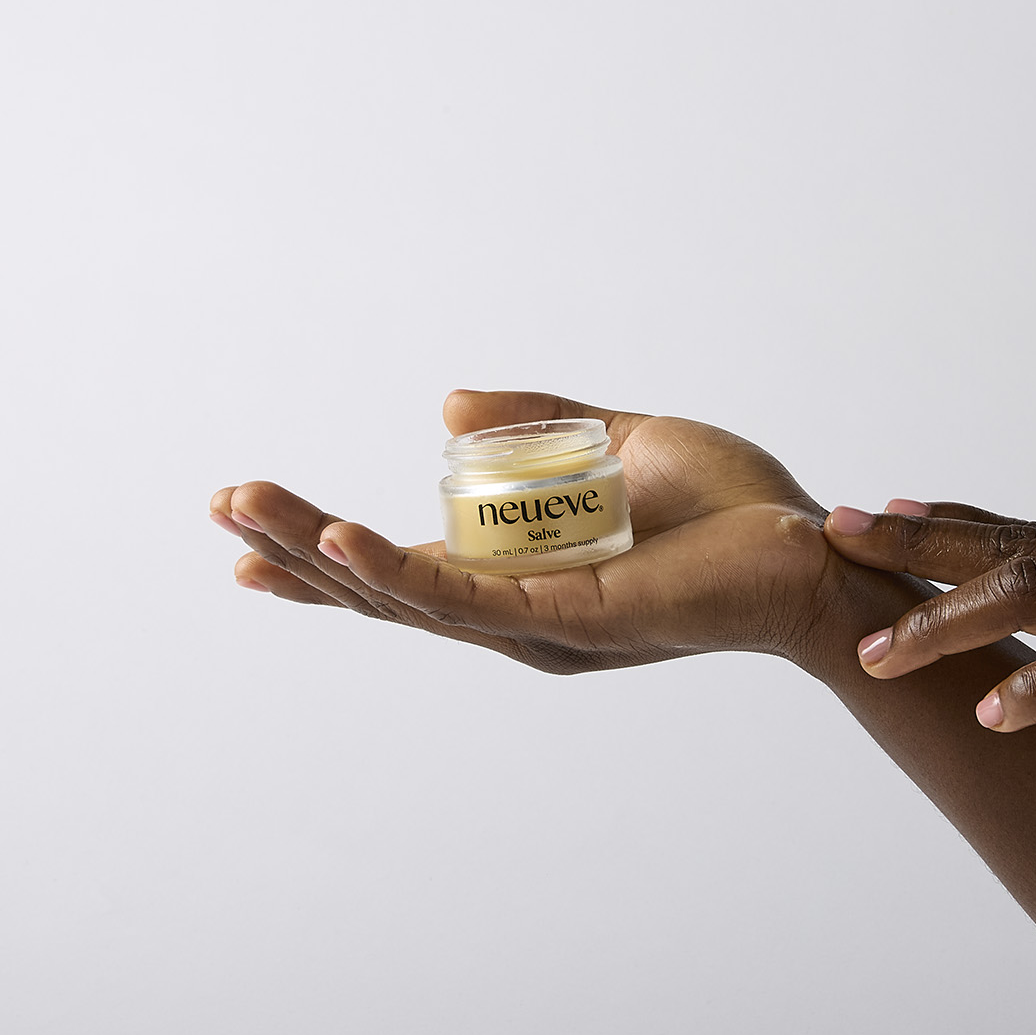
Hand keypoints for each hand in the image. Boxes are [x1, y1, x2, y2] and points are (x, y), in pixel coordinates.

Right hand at [211, 390, 917, 673]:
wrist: (817, 553)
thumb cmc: (732, 508)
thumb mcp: (618, 439)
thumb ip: (536, 421)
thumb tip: (443, 406)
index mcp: (522, 584)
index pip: (404, 575)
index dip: (324, 556)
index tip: (248, 529)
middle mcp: (517, 620)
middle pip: (382, 592)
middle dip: (293, 550)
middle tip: (218, 503)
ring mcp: (536, 628)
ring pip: (404, 597)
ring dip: (319, 554)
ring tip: (246, 509)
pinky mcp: (567, 622)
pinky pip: (463, 598)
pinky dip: (394, 570)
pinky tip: (336, 542)